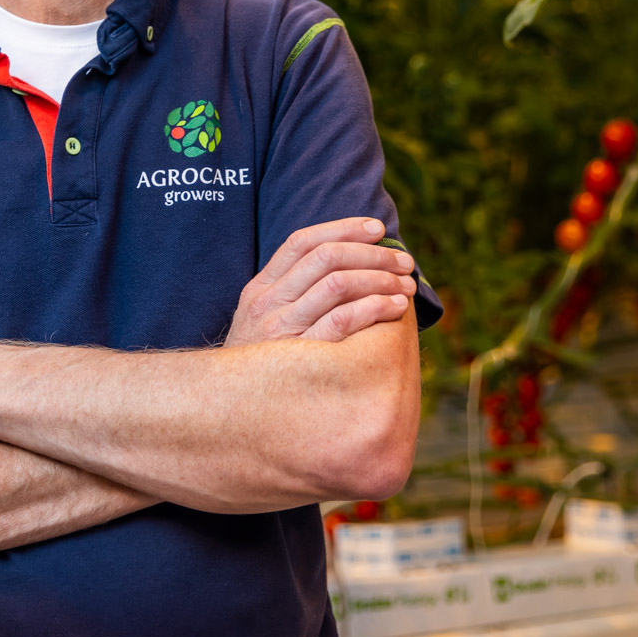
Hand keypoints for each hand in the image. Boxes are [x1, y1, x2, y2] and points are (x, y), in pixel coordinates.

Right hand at [226, 217, 416, 346]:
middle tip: (404, 261)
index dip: (343, 229)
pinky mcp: (300, 356)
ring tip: (405, 285)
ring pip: (338, 284)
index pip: (302, 242)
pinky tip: (394, 308)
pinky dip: (374, 307)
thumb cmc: (262, 363)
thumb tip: (344, 267)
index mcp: (260, 288)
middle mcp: (268, 303)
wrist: (232, 407)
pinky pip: (342, 320)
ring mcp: (282, 328)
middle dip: (372, 254)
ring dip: (380, 279)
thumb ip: (291, 294)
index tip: (378, 229)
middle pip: (326, 258)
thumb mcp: (261, 321)